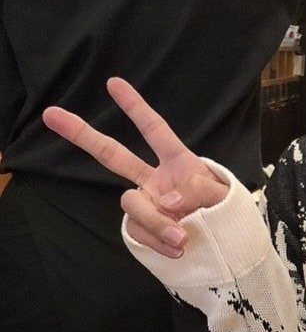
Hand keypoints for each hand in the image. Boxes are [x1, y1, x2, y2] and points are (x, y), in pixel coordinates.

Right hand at [43, 77, 228, 257]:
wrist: (227, 247)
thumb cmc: (228, 213)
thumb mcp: (224, 196)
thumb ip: (200, 190)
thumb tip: (167, 198)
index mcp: (178, 162)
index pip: (155, 130)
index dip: (136, 107)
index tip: (114, 82)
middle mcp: (155, 179)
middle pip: (113, 155)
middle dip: (83, 135)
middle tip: (51, 113)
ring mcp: (146, 204)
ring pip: (132, 204)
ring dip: (155, 221)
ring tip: (183, 236)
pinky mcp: (142, 228)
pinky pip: (138, 232)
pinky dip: (156, 241)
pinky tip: (177, 249)